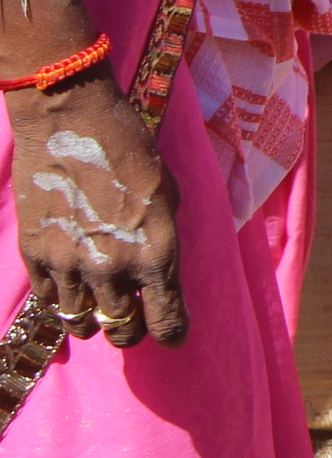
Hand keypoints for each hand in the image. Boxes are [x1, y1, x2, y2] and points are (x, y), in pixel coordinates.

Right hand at [10, 71, 184, 349]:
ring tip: (100, 307)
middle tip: (134, 321)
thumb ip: (164, 241)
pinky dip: (62, 300)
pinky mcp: (35, 254)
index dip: (172, 335)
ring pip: (81, 322)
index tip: (172, 336)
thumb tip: (160, 271)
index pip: (167, 321)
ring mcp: (69, 264)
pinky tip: (72, 286)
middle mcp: (112, 268)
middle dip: (131, 331)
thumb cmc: (132, 151)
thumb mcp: (170, 196)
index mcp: (156, 253)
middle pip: (122, 330)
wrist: (71, 121)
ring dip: (94, 319)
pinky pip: (49, 299)